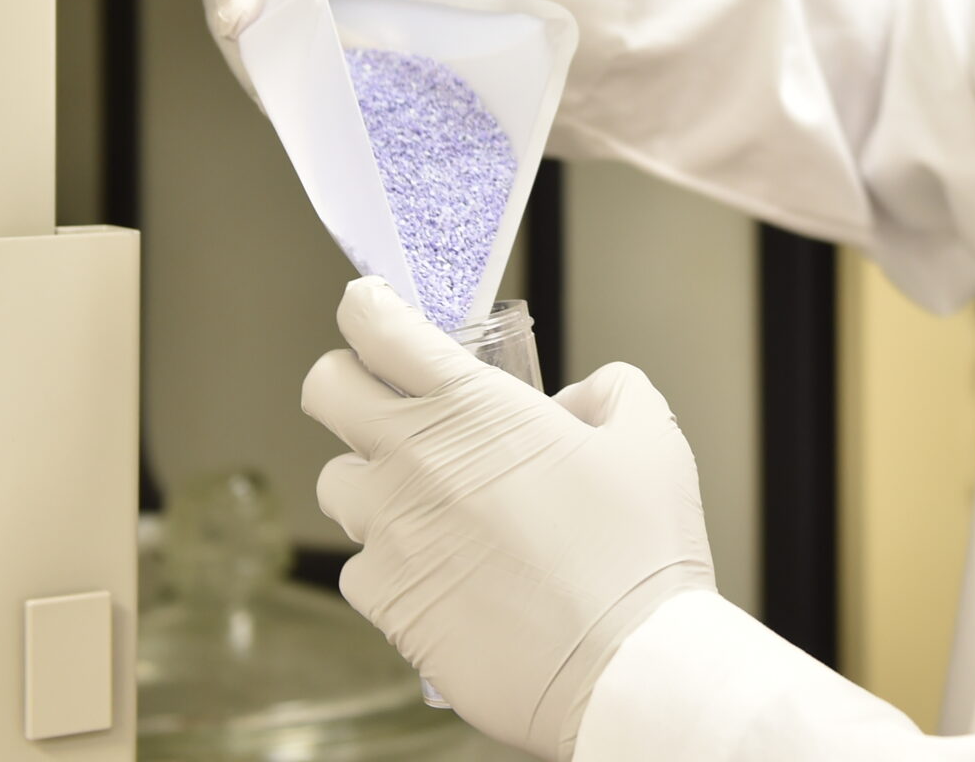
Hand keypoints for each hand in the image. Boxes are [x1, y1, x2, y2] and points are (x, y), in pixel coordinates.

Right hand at [201, 0, 535, 92]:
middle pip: (227, 1)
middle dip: (248, 38)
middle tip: (271, 74)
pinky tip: (317, 98)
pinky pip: (291, 64)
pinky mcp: (311, 39)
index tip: (239, 22)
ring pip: (253, 42)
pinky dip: (302, 81)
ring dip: (274, 68)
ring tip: (298, 93)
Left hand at [302, 279, 715, 759]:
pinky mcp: (384, 603)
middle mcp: (411, 462)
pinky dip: (390, 560)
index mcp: (469, 407)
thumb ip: (611, 391)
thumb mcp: (651, 439)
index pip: (377, 327)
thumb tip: (577, 398)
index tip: (374, 308)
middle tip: (386, 396)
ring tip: (429, 498)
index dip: (368, 307)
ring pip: (336, 483)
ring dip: (372, 478)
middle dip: (346, 379)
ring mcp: (388, 534)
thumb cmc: (639, 553)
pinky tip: (441, 569)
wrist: (623, 668)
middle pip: (323, 390)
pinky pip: (359, 565)